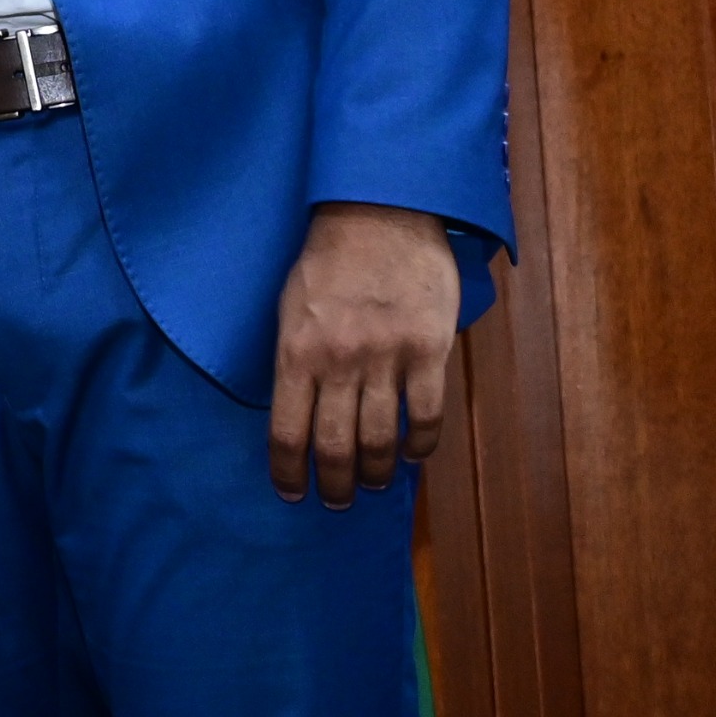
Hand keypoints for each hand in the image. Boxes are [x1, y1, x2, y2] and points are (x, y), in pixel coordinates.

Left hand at [270, 201, 458, 504]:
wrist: (378, 215)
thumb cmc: (326, 260)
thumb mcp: (289, 306)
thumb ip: (294, 357)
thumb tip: (297, 408)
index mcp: (295, 351)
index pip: (287, 431)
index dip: (288, 471)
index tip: (291, 493)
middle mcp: (338, 362)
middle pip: (334, 445)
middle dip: (333, 483)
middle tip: (336, 502)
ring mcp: (386, 358)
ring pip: (380, 439)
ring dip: (374, 473)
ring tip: (370, 485)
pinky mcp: (428, 351)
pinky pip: (425, 415)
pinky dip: (419, 445)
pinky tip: (411, 456)